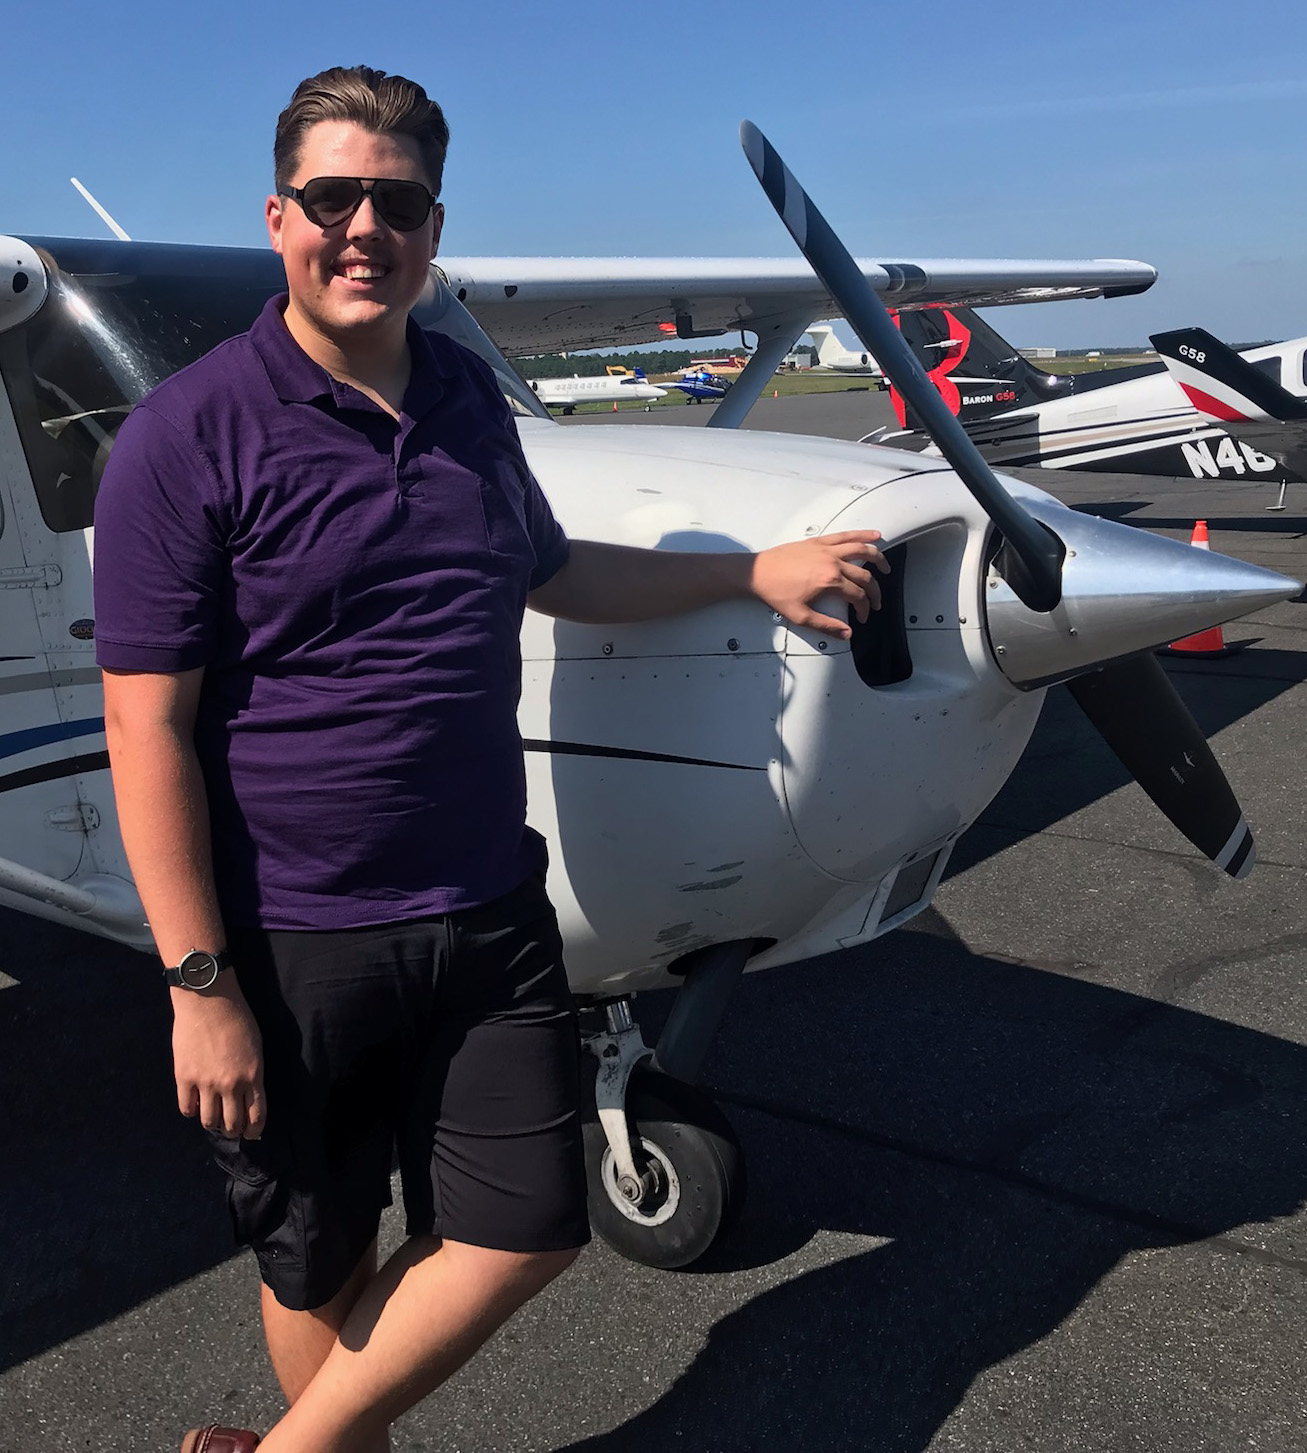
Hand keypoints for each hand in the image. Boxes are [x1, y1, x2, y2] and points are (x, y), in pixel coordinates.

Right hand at [171, 979, 265, 1139]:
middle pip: (232, 1124)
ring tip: (213, 1118)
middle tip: (231, 1129)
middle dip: (233, 1131)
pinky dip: (191, 1111)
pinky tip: (195, 1104)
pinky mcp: (184, 1077)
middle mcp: (231, 1084)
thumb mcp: (256, 1047)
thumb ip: (253, 1073)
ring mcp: (206, 1083)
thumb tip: (248, 1094)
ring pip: (208, 1121)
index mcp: (253, 1076)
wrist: (209, 999)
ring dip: (212, 1124)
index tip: (251, 1134)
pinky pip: (186, 1108)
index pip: (256, 1116)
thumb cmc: (237, 1017)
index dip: (254, 1130)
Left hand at [751, 530, 889, 637]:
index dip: (864, 609)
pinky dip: (862, 534)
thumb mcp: (800, 616)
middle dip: (875, 591)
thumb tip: (847, 633)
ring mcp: (827, 549)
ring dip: (878, 558)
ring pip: (861, 550)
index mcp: (830, 581)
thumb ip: (826, 625)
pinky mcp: (819, 541)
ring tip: (885, 567)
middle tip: (876, 601)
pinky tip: (874, 535)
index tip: (862, 617)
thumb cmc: (775, 592)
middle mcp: (833, 562)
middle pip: (865, 576)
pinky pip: (846, 535)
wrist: (757, 572)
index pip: (858, 596)